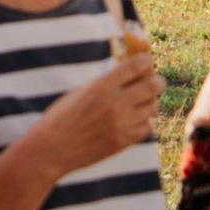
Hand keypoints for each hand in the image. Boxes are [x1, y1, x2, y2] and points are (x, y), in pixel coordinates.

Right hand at [50, 50, 160, 166]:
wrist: (52, 149)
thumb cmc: (60, 117)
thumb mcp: (79, 92)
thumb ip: (103, 83)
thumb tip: (127, 74)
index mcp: (101, 86)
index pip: (134, 66)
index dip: (145, 61)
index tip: (147, 61)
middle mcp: (115, 104)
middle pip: (151, 86)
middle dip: (157, 81)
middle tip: (156, 82)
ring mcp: (121, 124)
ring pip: (152, 107)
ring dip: (151, 102)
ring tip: (145, 101)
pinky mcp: (123, 142)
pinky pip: (146, 127)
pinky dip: (144, 121)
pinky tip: (137, 119)